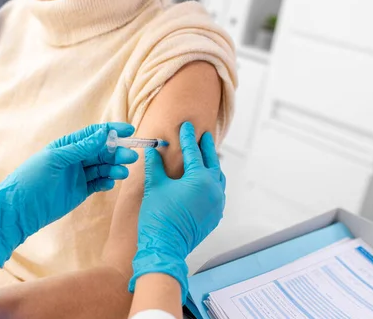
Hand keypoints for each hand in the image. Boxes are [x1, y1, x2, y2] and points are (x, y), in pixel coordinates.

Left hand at [0, 122, 138, 266]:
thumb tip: (102, 134)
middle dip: (117, 152)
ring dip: (114, 168)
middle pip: (101, 151)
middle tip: (131, 156)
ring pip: (102, 168)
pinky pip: (97, 183)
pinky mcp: (80, 191)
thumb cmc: (33, 179)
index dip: (111, 131)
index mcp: (67, 146)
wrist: (20, 209)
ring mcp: (78, 175)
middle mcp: (74, 159)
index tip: (128, 131)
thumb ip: (80, 148)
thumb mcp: (56, 159)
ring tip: (123, 172)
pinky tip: (111, 182)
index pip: (93, 134)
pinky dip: (106, 182)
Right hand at [129, 122, 225, 301]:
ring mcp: (217, 204)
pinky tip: (206, 181)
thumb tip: (154, 149)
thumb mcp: (155, 186)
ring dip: (212, 165)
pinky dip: (213, 182)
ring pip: (218, 177)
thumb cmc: (158, 216)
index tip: (187, 126)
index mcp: (200, 179)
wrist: (165, 247)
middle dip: (206, 147)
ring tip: (206, 156)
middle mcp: (214, 189)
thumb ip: (156, 165)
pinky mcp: (215, 215)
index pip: (194, 152)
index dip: (188, 137)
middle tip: (203, 135)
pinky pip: (218, 193)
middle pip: (212, 161)